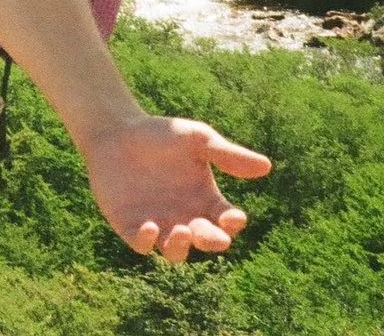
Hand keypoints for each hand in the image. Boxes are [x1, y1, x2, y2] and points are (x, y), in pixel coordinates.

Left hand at [76, 113, 270, 262]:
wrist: (117, 131)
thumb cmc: (161, 134)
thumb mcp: (197, 140)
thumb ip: (227, 154)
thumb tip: (267, 166)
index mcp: (207, 201)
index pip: (228, 221)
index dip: (233, 223)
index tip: (233, 215)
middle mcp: (187, 218)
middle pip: (206, 241)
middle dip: (211, 241)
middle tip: (212, 235)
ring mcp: (159, 225)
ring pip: (176, 252)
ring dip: (181, 247)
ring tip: (182, 230)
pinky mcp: (130, 226)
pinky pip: (141, 245)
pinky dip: (147, 242)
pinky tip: (151, 226)